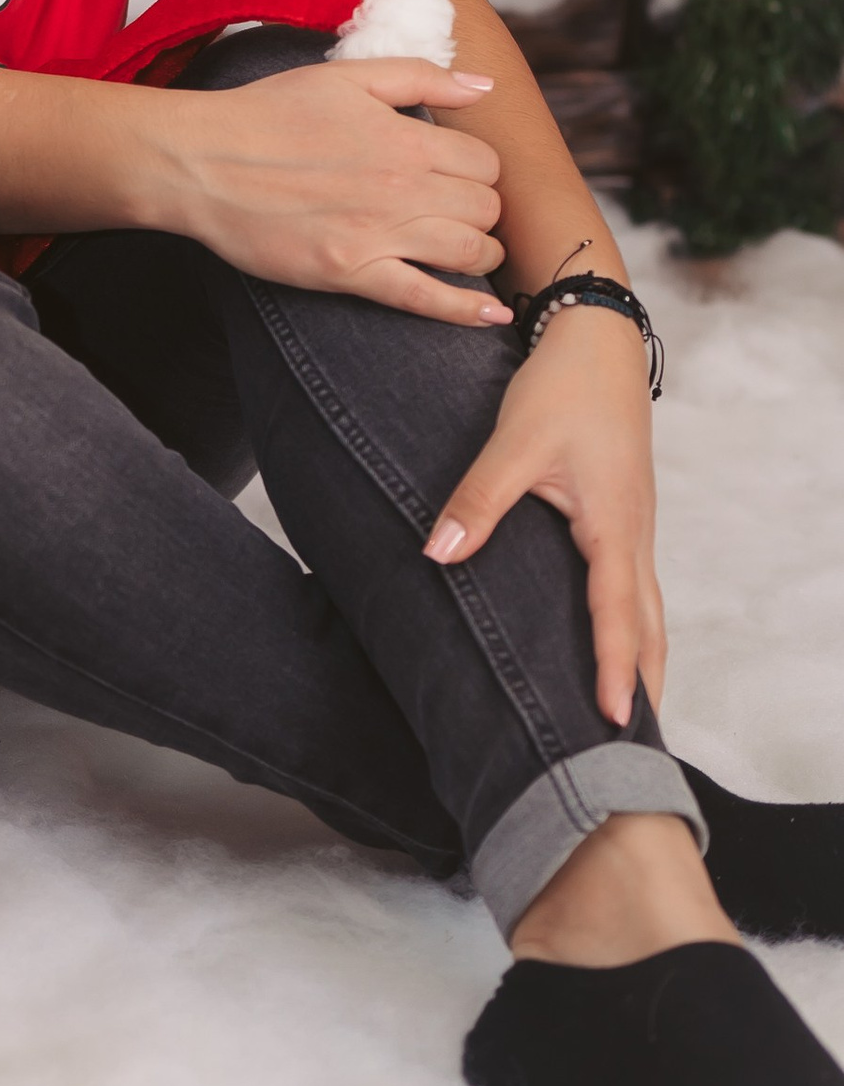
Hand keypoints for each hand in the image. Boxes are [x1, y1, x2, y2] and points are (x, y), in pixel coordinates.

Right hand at [153, 60, 511, 323]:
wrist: (202, 161)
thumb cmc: (267, 114)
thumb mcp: (345, 77)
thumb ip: (421, 77)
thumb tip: (484, 85)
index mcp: (405, 138)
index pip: (485, 164)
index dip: (477, 171)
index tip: (456, 177)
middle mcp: (402, 187)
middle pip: (486, 210)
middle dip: (480, 212)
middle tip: (455, 213)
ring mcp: (378, 234)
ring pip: (470, 254)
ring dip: (480, 256)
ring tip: (466, 252)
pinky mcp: (350, 273)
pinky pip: (427, 299)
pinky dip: (466, 311)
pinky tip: (490, 316)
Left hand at [425, 305, 663, 727]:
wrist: (597, 340)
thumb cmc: (563, 388)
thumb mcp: (514, 442)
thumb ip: (478, 498)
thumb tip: (437, 554)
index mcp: (614, 525)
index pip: (617, 613)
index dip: (612, 669)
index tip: (611, 721)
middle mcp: (633, 534)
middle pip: (648, 626)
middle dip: (641, 684)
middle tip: (630, 745)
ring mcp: (633, 526)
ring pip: (647, 608)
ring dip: (641, 657)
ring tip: (628, 712)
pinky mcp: (622, 515)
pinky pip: (633, 585)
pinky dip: (631, 625)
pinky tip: (611, 640)